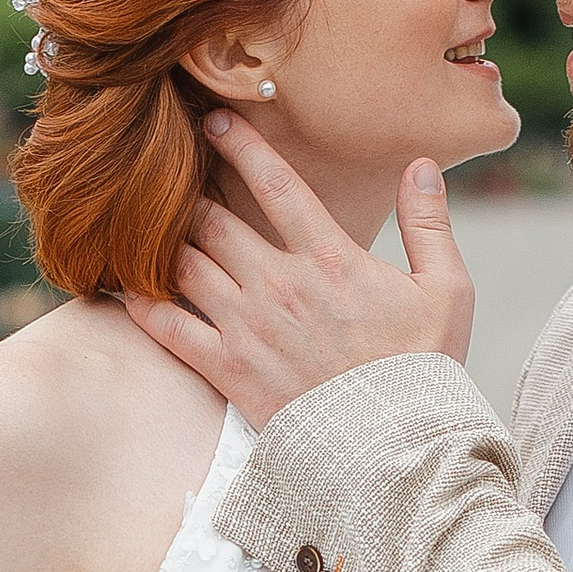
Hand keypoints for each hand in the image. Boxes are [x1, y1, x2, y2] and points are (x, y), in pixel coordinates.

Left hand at [122, 113, 473, 420]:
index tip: (215, 120)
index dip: (240, 143)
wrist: (398, 451)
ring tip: (143, 220)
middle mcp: (280, 284)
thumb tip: (421, 163)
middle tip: (166, 170)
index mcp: (331, 257)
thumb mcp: (447, 291)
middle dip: (185, 187)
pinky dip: (141, 303)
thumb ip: (429, 222)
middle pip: (212, 217)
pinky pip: (168, 328)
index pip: (274, 182)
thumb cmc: (425, 371)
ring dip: (161, 237)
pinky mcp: (228, 370)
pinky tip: (125, 285)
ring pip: (183, 262)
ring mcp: (248, 327)